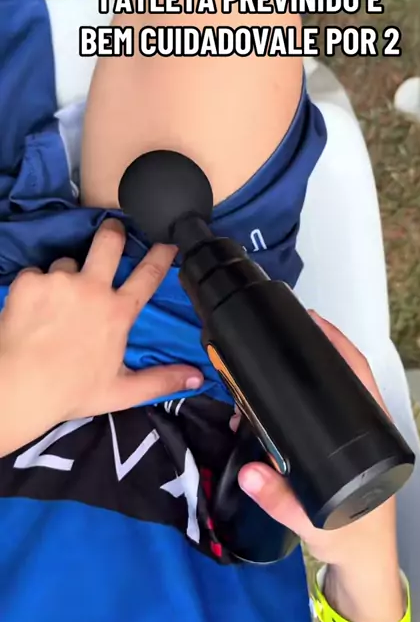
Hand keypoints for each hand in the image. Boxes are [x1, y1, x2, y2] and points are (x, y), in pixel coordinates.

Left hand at [0, 219, 203, 454]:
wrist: (19, 389)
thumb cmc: (71, 391)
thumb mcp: (122, 391)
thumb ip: (162, 380)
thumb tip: (197, 379)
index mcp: (118, 312)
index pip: (148, 275)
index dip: (162, 254)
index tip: (167, 241)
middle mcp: (92, 289)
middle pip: (109, 241)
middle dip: (113, 231)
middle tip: (112, 229)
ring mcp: (60, 281)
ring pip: (67, 262)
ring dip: (66, 275)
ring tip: (57, 300)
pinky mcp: (30, 281)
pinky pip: (36, 273)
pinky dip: (35, 286)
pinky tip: (32, 308)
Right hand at [237, 312, 398, 578]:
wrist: (358, 570)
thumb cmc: (350, 543)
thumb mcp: (316, 524)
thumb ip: (281, 501)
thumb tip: (250, 472)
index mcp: (370, 442)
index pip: (359, 379)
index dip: (338, 347)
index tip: (312, 323)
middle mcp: (360, 435)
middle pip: (340, 380)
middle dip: (308, 356)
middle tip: (273, 336)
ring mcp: (346, 444)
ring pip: (323, 397)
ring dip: (295, 380)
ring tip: (259, 367)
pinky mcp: (330, 455)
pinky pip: (310, 417)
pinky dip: (288, 403)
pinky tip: (263, 399)